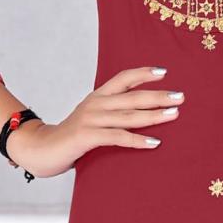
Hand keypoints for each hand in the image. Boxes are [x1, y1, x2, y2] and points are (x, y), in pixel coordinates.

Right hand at [5, 67, 184, 176]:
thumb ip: (111, 116)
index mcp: (97, 97)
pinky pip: (117, 137)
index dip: (143, 74)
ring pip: (128, 116)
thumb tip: (139, 115)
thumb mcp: (92, 120)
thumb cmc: (71, 138)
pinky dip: (138, 140)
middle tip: (181, 97)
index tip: (164, 72)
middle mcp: (95, 104)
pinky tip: (155, 142)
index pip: (122, 79)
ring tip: (174, 115)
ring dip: (154, 116)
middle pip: (132, 96)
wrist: (41, 150)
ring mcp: (90, 119)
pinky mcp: (86, 137)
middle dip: (158, 96)